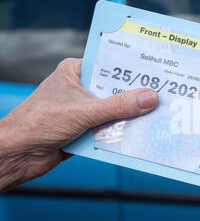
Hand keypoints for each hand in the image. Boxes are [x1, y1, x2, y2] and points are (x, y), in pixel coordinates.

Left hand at [0, 58, 157, 191]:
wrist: (18, 155)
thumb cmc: (37, 124)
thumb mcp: (84, 111)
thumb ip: (118, 105)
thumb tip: (148, 98)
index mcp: (75, 72)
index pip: (109, 66)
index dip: (131, 70)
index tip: (154, 73)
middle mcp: (80, 89)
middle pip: (115, 90)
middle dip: (134, 97)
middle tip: (160, 98)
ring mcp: (84, 110)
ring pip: (115, 111)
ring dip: (129, 117)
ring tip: (154, 117)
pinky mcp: (86, 129)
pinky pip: (110, 129)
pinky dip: (121, 133)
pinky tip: (137, 135)